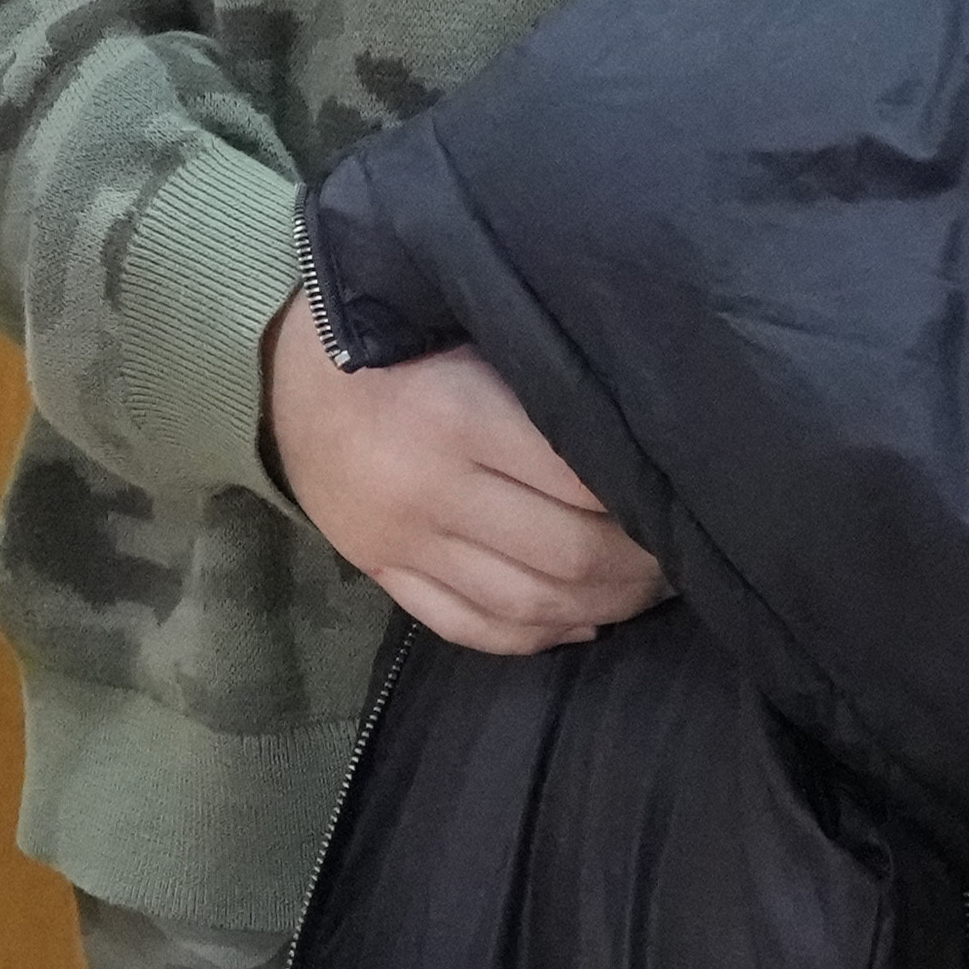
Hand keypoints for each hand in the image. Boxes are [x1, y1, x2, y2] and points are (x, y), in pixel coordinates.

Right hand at [265, 299, 662, 656]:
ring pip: (526, 605)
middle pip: (567, 556)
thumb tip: (647, 431)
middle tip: (678, 555)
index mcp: (461, 417)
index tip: (681, 496)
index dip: (645, 499)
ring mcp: (402, 542)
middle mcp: (430, 490)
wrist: (287, 366)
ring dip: (601, 608)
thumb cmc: (406, 333)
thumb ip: (546, 380)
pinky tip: (578, 624)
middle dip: (639, 567)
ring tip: (644, 591)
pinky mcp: (381, 571)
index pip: (583, 482)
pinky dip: (534, 637)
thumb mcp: (476, 331)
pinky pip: (469, 628)